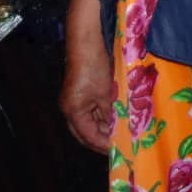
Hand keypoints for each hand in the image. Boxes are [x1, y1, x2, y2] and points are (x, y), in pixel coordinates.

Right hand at [60, 29, 114, 153]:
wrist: (88, 42)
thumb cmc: (95, 67)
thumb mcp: (106, 93)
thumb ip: (110, 112)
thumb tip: (118, 128)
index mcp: (73, 111)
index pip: (88, 136)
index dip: (102, 144)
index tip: (118, 150)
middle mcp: (70, 108)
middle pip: (85, 131)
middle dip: (102, 138)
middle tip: (120, 144)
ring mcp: (74, 99)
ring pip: (89, 121)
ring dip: (104, 126)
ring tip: (121, 133)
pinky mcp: (80, 91)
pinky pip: (91, 110)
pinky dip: (103, 115)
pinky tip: (116, 116)